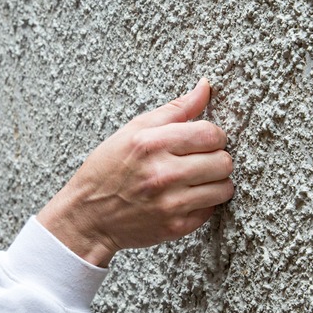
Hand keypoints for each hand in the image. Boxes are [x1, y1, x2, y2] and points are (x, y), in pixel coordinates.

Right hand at [37, 78, 233, 266]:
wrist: (88, 217)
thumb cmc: (108, 169)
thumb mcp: (134, 130)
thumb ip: (175, 109)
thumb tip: (205, 86)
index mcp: (152, 144)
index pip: (211, 134)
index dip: (215, 135)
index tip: (205, 140)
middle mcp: (163, 174)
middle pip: (223, 161)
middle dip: (217, 157)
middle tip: (201, 160)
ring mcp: (170, 204)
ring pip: (224, 188)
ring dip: (216, 182)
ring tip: (197, 179)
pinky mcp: (175, 226)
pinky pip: (211, 210)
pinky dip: (203, 203)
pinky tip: (185, 197)